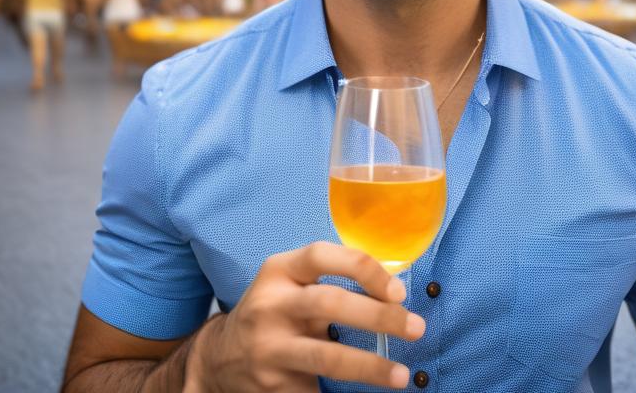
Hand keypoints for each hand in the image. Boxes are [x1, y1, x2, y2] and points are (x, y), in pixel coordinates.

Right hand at [187, 241, 424, 392]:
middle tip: (415, 327)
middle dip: (378, 316)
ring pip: (326, 356)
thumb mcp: (288, 282)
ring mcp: (268, 347)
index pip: (322, 255)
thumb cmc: (275, 310)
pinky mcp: (271, 384)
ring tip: (401, 375)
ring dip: (370, 366)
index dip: (364, 268)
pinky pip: (316, 390)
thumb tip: (392, 291)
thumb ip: (328, 279)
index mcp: (278, 270)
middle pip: (329, 304)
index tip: (398, 290)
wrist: (221, 357)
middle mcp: (269, 305)